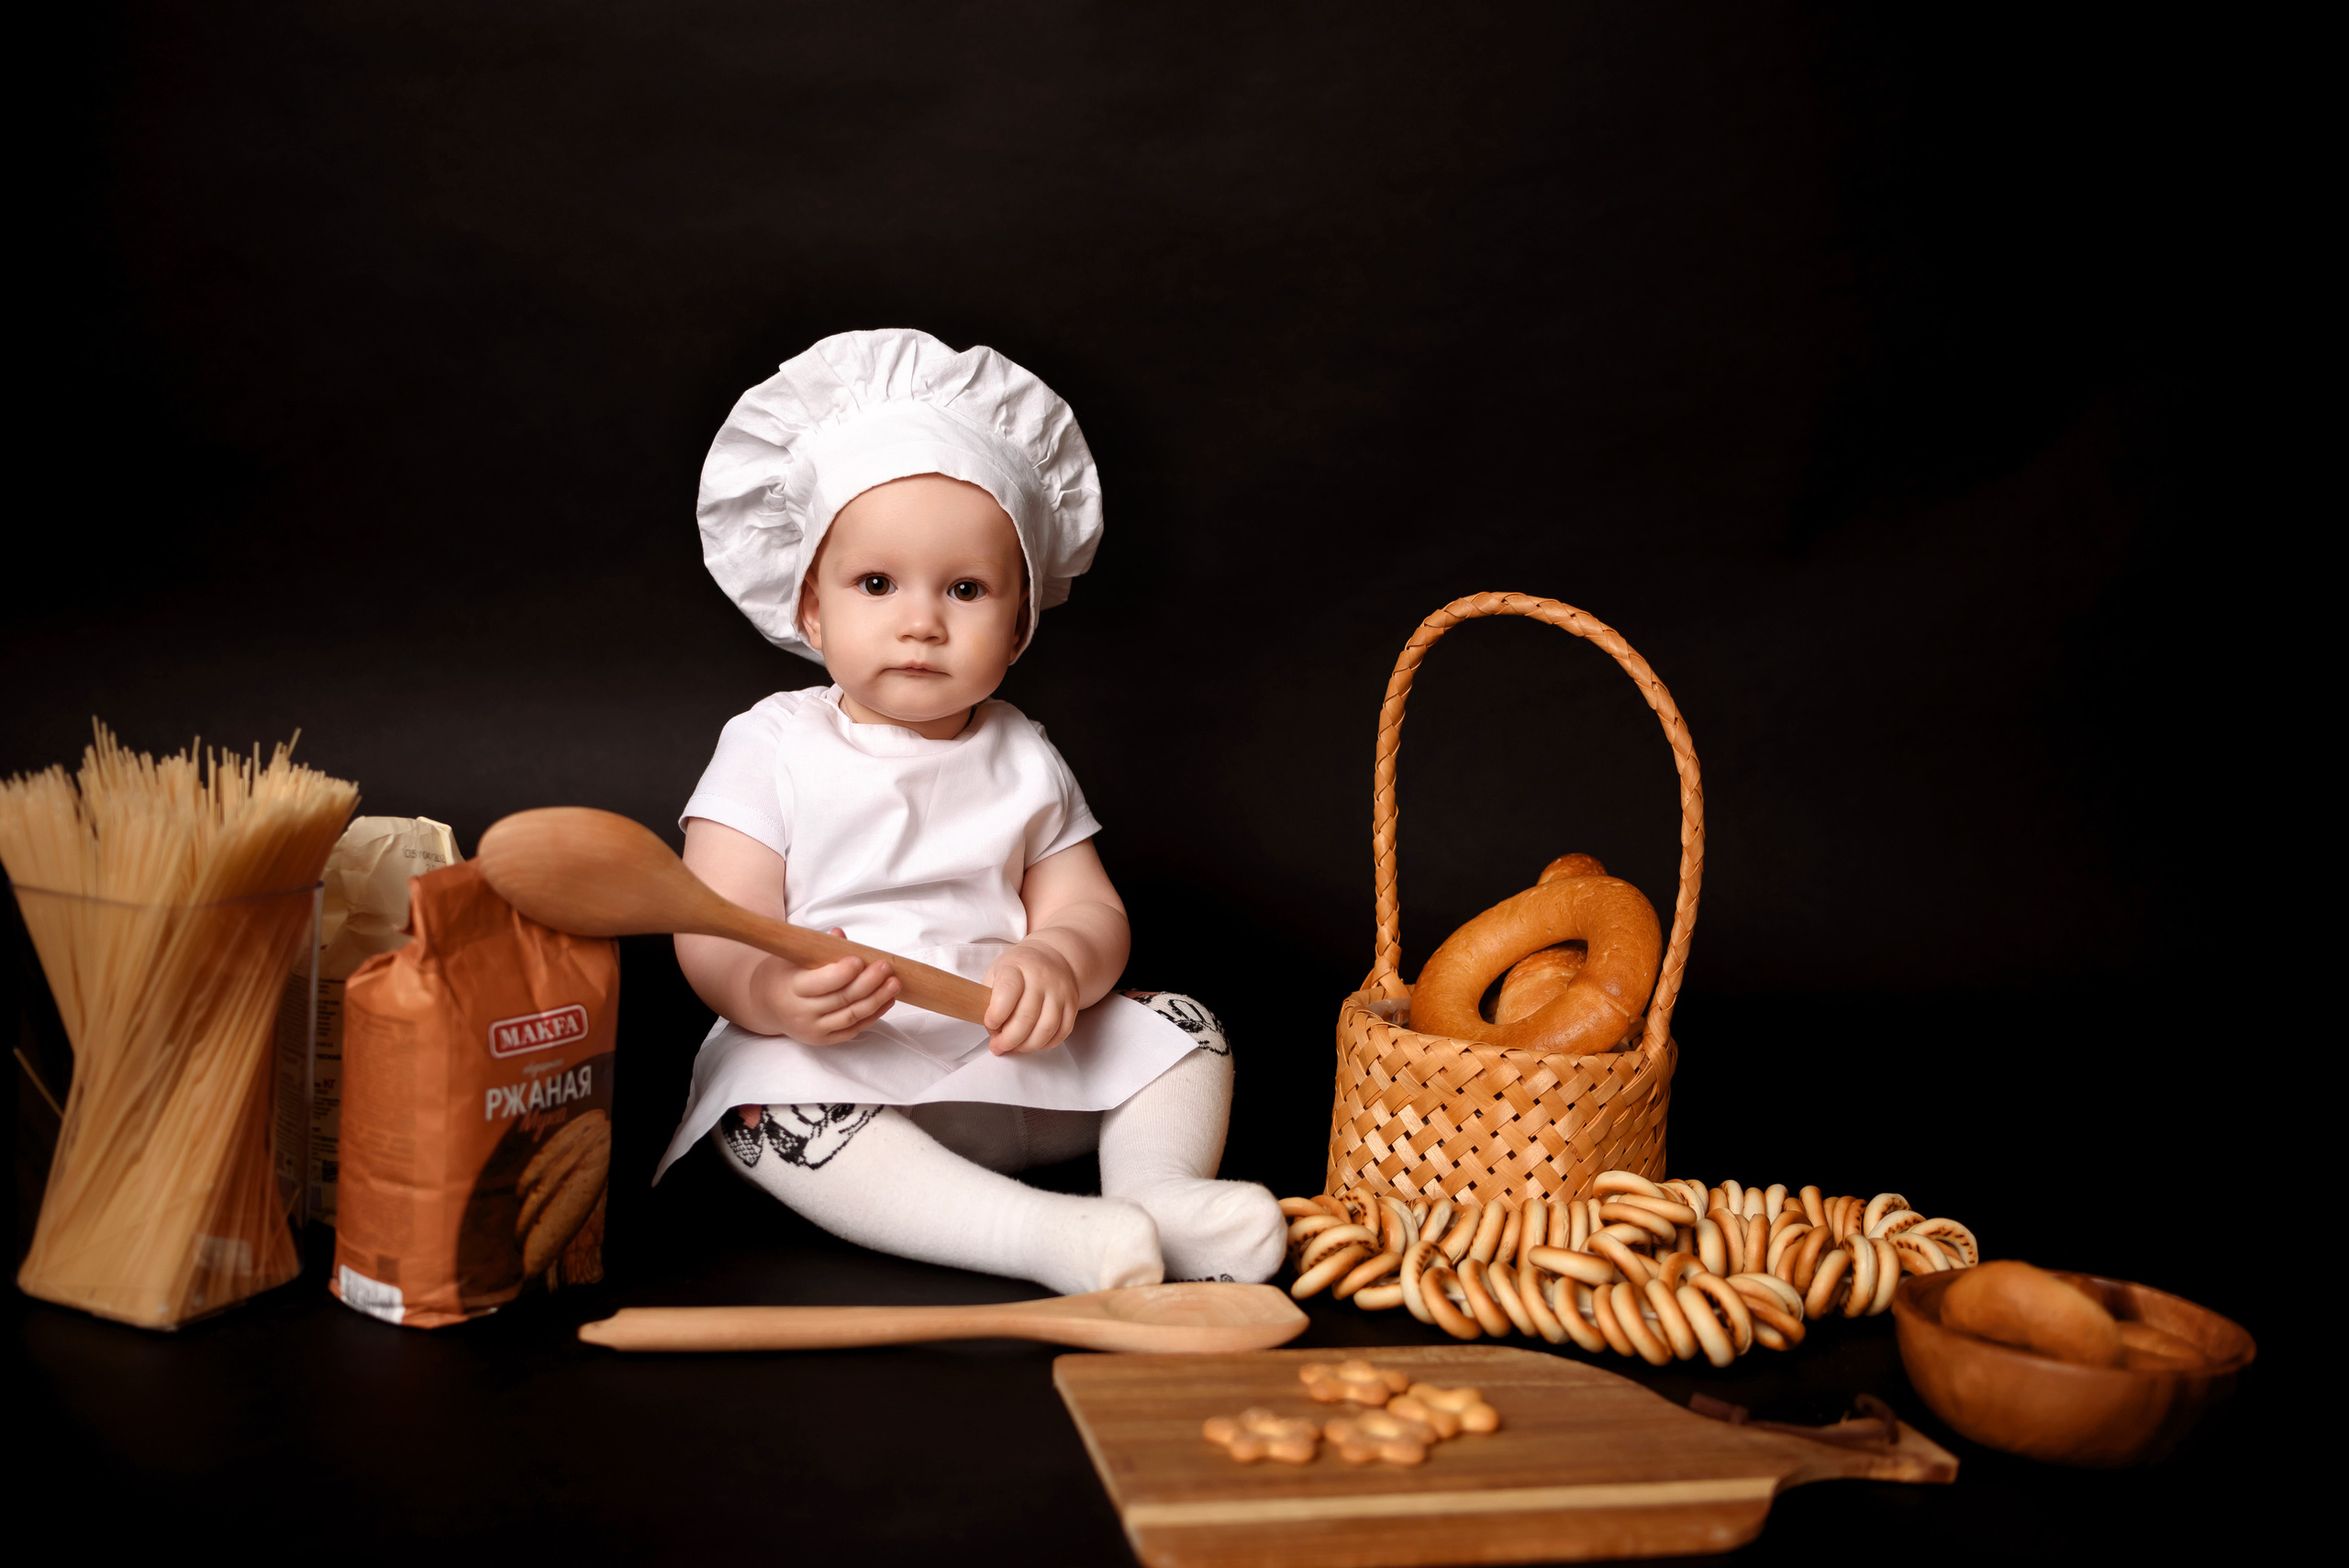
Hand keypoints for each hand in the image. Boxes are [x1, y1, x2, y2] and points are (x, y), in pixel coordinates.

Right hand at [762, 928, 898, 1044]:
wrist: (764, 1004)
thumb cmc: (781, 974)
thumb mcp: (792, 956)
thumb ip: (817, 948)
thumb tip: (840, 936)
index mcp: (790, 988)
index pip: (821, 983)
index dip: (842, 973)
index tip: (860, 959)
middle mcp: (801, 1013)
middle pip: (841, 999)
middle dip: (868, 983)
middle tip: (886, 967)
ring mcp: (813, 1030)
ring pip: (851, 1016)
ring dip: (877, 1000)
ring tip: (894, 983)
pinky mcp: (823, 1040)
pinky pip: (853, 1029)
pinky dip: (873, 1015)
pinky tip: (887, 1000)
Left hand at [982, 941, 1081, 1055]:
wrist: (1053, 957)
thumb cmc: (1020, 968)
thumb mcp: (997, 973)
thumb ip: (990, 1000)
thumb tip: (994, 1032)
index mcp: (1018, 968)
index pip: (1008, 992)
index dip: (996, 1014)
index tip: (990, 1023)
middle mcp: (1042, 978)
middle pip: (1026, 1017)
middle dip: (1009, 1040)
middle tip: (998, 1046)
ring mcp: (1060, 992)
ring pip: (1046, 1029)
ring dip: (1027, 1045)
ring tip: (1015, 1047)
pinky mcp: (1072, 1004)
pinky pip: (1062, 1032)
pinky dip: (1046, 1044)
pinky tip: (1033, 1043)